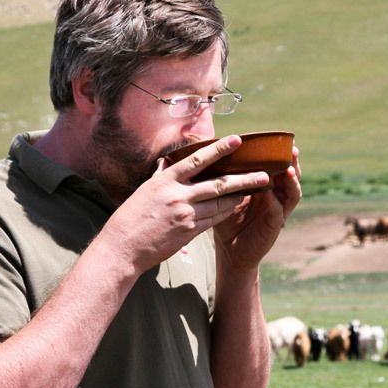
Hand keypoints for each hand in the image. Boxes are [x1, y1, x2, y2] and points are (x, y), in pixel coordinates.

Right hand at [103, 136, 269, 273]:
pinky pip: (214, 219)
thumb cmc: (130, 217)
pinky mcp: (189, 232)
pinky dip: (227, 211)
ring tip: (258, 188)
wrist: (123, 247)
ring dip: (240, 196)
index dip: (218, 149)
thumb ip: (160, 177)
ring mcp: (185, 214)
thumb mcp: (144, 191)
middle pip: (218, 184)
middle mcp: (178, 195)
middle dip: (244, 179)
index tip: (236, 140)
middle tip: (264, 174)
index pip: (197, 160)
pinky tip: (238, 205)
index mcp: (165, 180)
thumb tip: (166, 163)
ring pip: (220, 203)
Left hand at [212, 144, 301, 272]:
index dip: (282, 155)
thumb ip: (226, 177)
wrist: (229, 249)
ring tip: (288, 169)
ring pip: (292, 193)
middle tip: (292, 150)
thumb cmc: (227, 220)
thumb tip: (211, 152)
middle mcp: (276, 197)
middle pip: (291, 177)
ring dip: (291, 181)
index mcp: (267, 187)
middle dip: (293, 163)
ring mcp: (278, 211)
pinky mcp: (274, 226)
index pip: (278, 167)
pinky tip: (270, 193)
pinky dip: (275, 202)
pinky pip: (278, 211)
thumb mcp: (227, 194)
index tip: (281, 141)